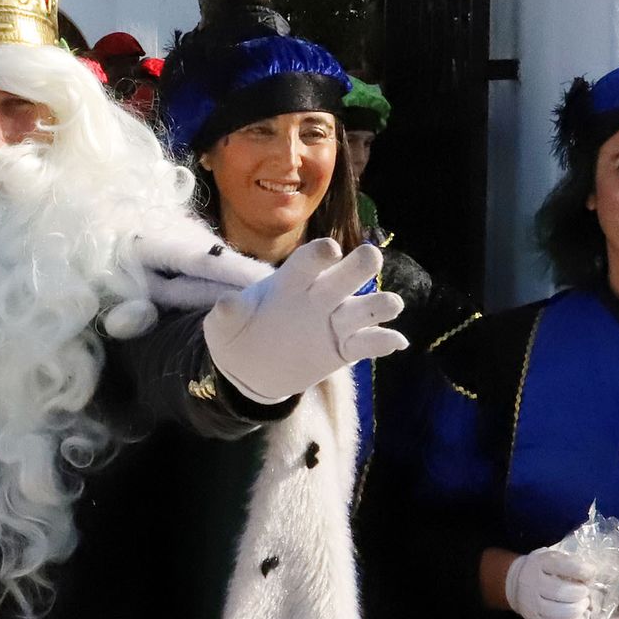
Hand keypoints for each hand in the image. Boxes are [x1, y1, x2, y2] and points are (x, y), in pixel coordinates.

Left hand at [203, 239, 405, 404]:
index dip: (319, 254)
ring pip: (364, 308)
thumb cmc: (237, 336)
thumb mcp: (223, 327)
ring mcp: (335, 321)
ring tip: (390, 305)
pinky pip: (367, 343)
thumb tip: (225, 304)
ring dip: (379, 304)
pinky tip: (396, 342)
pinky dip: (383, 341)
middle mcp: (319, 295)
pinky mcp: (344, 349)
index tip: (330, 250)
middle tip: (369, 257)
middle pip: (345, 275)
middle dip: (359, 265)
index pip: (308, 262)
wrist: (250, 369)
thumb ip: (227, 315)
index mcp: (291, 282)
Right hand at [504, 546, 592, 618]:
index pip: (566, 566)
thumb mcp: (554, 558)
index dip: (584, 571)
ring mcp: (532, 605)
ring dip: (581, 609)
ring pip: (564, 613)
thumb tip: (592, 580)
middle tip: (585, 591)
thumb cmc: (543, 569)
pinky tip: (581, 616)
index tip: (590, 573)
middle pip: (564, 592)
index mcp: (540, 563)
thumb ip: (572, 564)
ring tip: (583, 604)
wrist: (517, 583)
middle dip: (582, 593)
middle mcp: (533, 583)